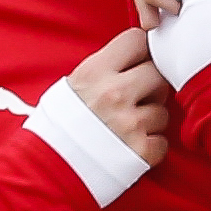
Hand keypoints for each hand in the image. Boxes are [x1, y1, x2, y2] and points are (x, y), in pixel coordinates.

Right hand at [66, 25, 172, 169]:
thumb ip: (105, 69)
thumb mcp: (73, 86)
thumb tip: (138, 55)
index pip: (136, 40)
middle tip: (135, 100)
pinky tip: (131, 147)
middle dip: (151, 87)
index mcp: (95, 72)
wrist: (47, 171)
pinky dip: (150, 147)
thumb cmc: (59, 128)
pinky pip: (162, 143)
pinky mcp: (140, 151)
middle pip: (158, 74)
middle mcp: (114, 94)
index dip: (140, 52)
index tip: (137, 63)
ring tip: (127, 128)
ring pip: (162, 111)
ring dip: (150, 121)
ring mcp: (129, 123)